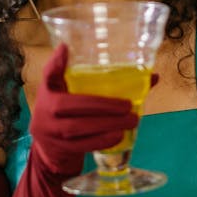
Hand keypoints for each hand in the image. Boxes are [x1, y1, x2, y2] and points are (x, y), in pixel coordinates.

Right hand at [30, 44, 138, 176]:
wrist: (49, 148)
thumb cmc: (70, 113)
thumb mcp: (76, 94)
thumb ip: (103, 83)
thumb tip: (152, 76)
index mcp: (49, 90)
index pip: (49, 74)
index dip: (55, 63)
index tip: (66, 48)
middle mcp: (44, 108)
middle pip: (69, 105)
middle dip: (102, 106)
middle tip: (128, 106)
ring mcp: (50, 131)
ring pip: (77, 127)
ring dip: (106, 125)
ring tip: (131, 121)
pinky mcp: (60, 148)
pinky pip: (81, 145)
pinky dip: (102, 140)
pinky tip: (119, 135)